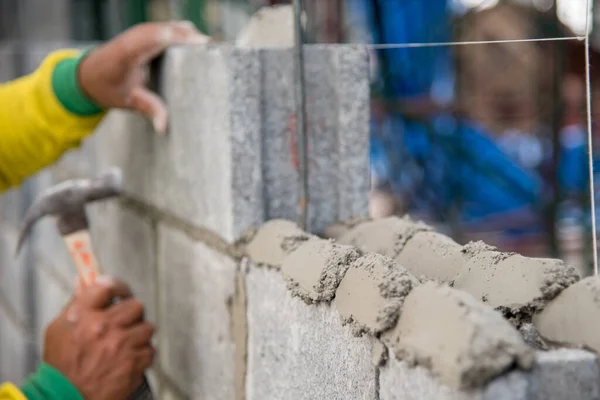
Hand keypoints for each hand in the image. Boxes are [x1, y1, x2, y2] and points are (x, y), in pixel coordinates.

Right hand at [44, 276, 154, 399]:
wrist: (66, 398)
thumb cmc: (61, 366)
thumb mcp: (58, 330)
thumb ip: (75, 304)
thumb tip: (83, 280)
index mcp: (83, 316)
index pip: (107, 286)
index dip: (118, 286)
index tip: (121, 292)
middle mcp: (104, 327)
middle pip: (135, 305)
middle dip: (132, 313)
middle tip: (125, 321)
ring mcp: (121, 345)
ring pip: (147, 327)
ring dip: (138, 335)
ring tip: (126, 344)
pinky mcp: (134, 363)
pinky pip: (150, 350)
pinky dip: (142, 355)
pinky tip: (128, 359)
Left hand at [78, 21, 210, 133]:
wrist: (87, 73)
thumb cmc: (106, 87)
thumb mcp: (126, 101)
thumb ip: (149, 109)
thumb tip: (164, 127)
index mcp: (129, 51)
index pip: (158, 37)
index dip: (182, 38)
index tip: (204, 45)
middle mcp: (136, 37)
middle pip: (171, 28)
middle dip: (194, 37)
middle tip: (216, 51)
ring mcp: (142, 32)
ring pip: (172, 26)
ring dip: (191, 35)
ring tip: (211, 50)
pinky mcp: (147, 32)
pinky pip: (170, 28)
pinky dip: (184, 34)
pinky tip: (198, 45)